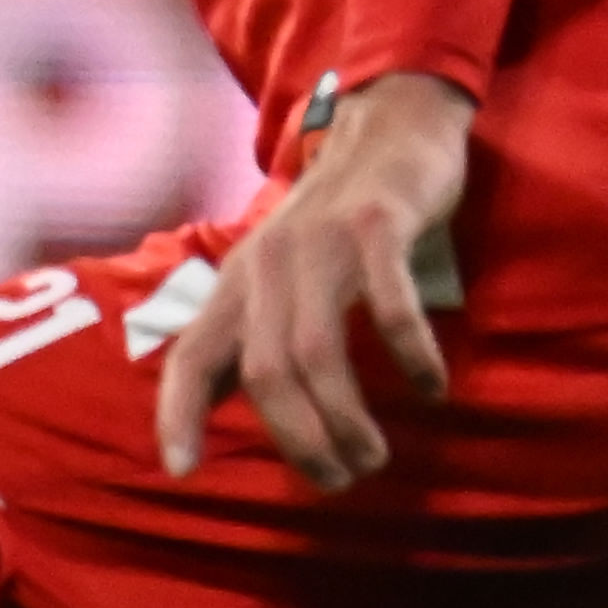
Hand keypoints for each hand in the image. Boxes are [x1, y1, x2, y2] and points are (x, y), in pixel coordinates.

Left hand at [157, 70, 469, 491]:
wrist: (385, 130)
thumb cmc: (332, 228)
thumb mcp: (275, 279)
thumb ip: (248, 339)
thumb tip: (209, 423)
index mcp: (237, 284)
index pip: (189, 355)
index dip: (177, 413)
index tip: (182, 470)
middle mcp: (267, 265)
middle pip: (264, 372)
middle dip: (300, 440)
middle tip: (341, 477)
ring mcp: (321, 244)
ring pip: (316, 352)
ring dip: (346, 419)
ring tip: (374, 455)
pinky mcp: (377, 227)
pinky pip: (391, 306)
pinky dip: (410, 355)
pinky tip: (430, 389)